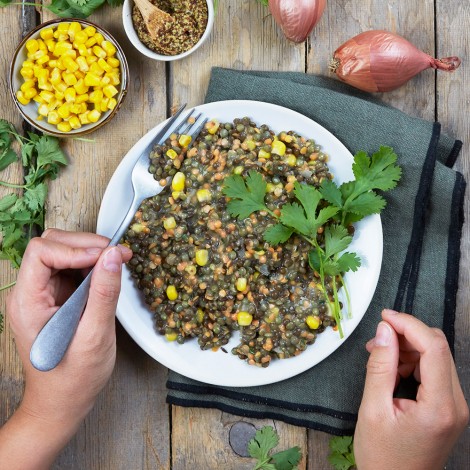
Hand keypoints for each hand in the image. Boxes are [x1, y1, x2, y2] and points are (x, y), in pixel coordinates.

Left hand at [0, 229, 131, 469]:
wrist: (62, 402)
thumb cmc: (73, 379)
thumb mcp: (94, 336)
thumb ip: (103, 293)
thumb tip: (113, 255)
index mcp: (27, 303)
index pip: (42, 253)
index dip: (75, 249)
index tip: (106, 257)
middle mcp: (30, 294)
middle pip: (51, 246)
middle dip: (86, 244)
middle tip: (118, 254)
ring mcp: (42, 295)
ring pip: (62, 252)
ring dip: (91, 252)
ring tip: (117, 261)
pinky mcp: (56, 298)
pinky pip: (72, 268)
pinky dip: (92, 265)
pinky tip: (108, 273)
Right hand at [354, 309, 468, 469]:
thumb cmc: (383, 456)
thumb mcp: (372, 409)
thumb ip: (379, 367)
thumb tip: (384, 331)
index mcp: (440, 407)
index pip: (434, 348)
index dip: (409, 324)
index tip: (384, 316)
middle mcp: (456, 404)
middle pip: (438, 348)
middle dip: (406, 335)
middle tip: (376, 340)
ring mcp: (455, 406)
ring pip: (436, 356)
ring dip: (407, 348)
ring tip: (379, 356)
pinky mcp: (448, 407)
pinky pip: (434, 370)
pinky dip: (412, 361)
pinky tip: (392, 368)